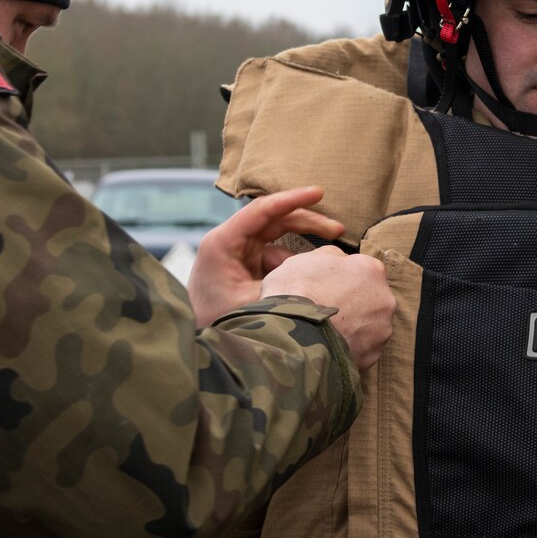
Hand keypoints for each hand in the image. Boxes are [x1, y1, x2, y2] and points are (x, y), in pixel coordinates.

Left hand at [188, 186, 343, 326]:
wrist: (197, 344)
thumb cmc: (216, 322)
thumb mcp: (252, 303)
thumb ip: (283, 284)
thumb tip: (316, 274)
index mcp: (224, 242)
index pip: (262, 210)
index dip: (292, 199)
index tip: (319, 192)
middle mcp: (231, 241)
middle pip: (275, 219)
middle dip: (308, 223)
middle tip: (339, 230)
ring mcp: (239, 252)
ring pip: (279, 239)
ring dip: (302, 251)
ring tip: (326, 266)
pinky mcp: (247, 265)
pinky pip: (276, 258)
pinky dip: (293, 267)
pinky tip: (305, 284)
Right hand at [264, 245, 394, 368]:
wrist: (290, 336)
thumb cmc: (295, 293)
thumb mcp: (304, 259)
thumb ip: (329, 256)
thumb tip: (338, 259)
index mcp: (371, 270)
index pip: (362, 269)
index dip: (342, 278)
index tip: (325, 287)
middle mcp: (385, 299)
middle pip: (370, 298)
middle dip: (352, 303)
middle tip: (325, 310)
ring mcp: (381, 330)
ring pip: (368, 325)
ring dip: (353, 326)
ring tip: (325, 331)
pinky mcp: (372, 356)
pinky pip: (362, 349)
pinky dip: (349, 347)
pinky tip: (329, 346)